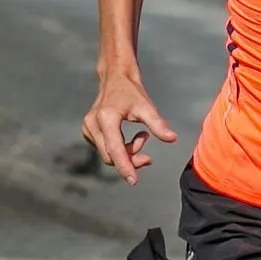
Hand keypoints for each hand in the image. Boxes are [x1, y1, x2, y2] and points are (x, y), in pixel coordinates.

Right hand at [81, 68, 177, 183]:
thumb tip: (172, 138)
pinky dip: (119, 149)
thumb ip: (158, 124)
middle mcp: (93, 125)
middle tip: (148, 156)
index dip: (125, 167)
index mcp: (106, 119)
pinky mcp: (88, 131)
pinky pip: (105, 149)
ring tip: (142, 137)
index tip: (134, 181)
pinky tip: (129, 137)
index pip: (115, 150)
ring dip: (127, 153)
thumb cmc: (131, 92)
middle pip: (112, 156)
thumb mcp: (147, 107)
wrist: (115, 78)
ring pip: (108, 154)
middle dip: (131, 159)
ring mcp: (88, 128)